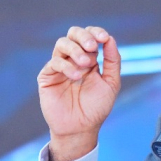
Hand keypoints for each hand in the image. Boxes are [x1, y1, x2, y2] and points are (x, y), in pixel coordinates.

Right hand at [37, 26, 121, 160]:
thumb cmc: (96, 107)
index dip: (96, 32)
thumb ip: (113, 61)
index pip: (90, 35)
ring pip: (62, 43)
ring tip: (86, 63)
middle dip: (84, 36)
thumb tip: (110, 39)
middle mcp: (73, 59)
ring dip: (76, 49)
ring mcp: (60, 66)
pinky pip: (54, 62)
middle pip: (73, 33)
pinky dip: (67, 66)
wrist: (81, 128)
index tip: (104, 38)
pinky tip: (76, 77)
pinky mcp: (47, 76)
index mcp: (89, 58)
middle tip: (92, 47)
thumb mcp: (111, 83)